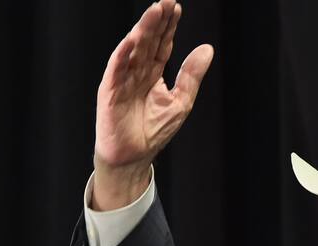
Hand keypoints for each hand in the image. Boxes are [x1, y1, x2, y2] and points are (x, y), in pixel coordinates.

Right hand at [92, 0, 213, 209]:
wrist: (134, 156)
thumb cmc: (153, 131)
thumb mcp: (180, 102)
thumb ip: (191, 75)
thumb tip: (207, 49)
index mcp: (153, 73)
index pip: (162, 44)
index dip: (169, 26)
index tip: (176, 7)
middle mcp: (137, 71)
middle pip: (148, 40)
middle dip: (157, 20)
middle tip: (167, 1)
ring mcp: (122, 79)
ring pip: (133, 49)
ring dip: (143, 29)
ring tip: (155, 11)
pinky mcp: (110, 91)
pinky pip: (117, 68)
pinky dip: (124, 53)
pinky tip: (133, 39)